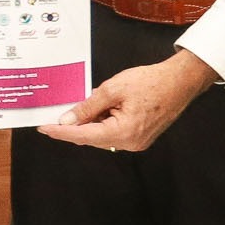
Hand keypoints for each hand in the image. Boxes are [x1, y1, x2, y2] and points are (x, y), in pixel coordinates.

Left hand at [40, 50, 216, 153]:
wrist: (180, 81)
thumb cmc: (151, 82)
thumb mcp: (113, 89)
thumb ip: (87, 107)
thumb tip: (67, 120)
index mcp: (123, 132)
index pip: (83, 135)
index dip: (61, 132)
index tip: (44, 128)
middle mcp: (130, 143)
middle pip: (91, 138)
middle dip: (74, 126)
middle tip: (55, 115)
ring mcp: (136, 142)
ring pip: (101, 136)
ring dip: (90, 123)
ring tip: (84, 106)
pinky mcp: (140, 137)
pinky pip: (113, 133)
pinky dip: (102, 123)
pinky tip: (98, 110)